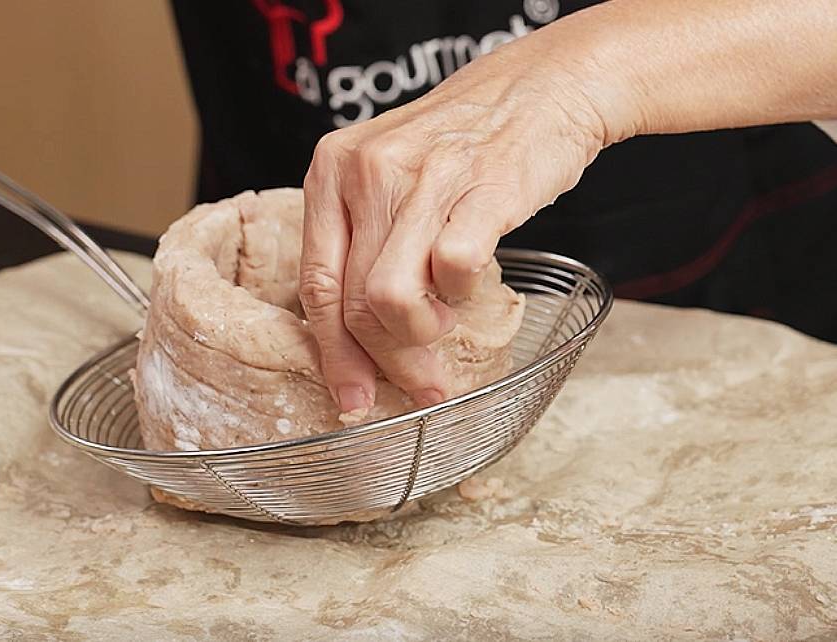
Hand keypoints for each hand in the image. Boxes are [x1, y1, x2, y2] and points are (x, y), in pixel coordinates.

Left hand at [299, 30, 608, 411]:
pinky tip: (471, 283)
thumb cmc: (462, 143)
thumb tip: (355, 338)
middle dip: (386, 362)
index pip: (316, 285)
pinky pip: (453, 271)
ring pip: (390, 298)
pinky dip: (463, 295)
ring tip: (445, 318)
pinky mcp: (480, 186)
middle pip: (353, 303)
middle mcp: (367, 171)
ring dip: (422, 333)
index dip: (333, 355)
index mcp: (331, 170)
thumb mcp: (387, 175)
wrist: (541, 87)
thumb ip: (362, 241)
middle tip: (421, 383)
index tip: (352, 398)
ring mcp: (422, 177)